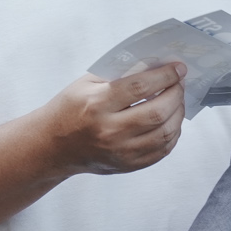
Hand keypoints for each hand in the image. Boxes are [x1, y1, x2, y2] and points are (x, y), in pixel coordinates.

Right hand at [46, 64, 186, 175]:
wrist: (52, 145)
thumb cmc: (68, 110)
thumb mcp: (86, 84)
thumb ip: (118, 74)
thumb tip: (154, 66)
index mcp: (97, 104)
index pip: (140, 87)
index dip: (164, 75)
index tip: (178, 68)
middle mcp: (109, 130)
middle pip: (158, 112)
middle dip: (176, 94)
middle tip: (178, 84)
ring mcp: (120, 151)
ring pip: (166, 133)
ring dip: (178, 114)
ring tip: (176, 101)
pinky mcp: (128, 164)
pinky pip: (162, 150)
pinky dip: (173, 134)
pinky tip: (170, 122)